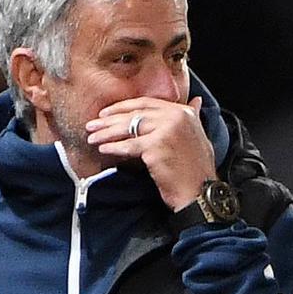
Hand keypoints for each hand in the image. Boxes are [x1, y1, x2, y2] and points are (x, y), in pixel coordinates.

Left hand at [85, 96, 216, 210]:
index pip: (146, 103)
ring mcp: (166, 130)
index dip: (123, 107)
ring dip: (107, 133)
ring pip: (129, 127)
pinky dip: (114, 147)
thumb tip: (195, 101)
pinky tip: (103, 149)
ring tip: (92, 137)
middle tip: (92, 124)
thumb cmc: (197, 169)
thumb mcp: (198, 136)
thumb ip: (193, 116)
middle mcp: (176, 116)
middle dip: (110, 119)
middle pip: (135, 114)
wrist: (201, 192)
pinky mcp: (157, 146)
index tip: (106, 113)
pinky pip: (129, 145)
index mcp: (184, 111)